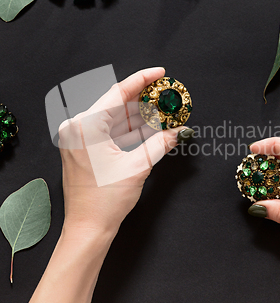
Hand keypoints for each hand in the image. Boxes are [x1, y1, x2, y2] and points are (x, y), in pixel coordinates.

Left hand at [59, 67, 188, 239]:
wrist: (88, 228)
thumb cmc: (104, 201)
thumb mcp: (137, 167)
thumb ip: (160, 144)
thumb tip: (178, 130)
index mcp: (85, 126)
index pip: (118, 93)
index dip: (142, 80)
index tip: (160, 73)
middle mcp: (77, 128)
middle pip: (116, 104)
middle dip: (143, 100)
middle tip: (166, 96)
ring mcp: (78, 138)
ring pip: (113, 118)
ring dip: (138, 116)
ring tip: (162, 112)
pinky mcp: (82, 148)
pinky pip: (108, 131)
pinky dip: (128, 130)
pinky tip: (149, 127)